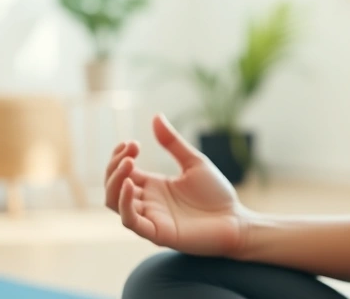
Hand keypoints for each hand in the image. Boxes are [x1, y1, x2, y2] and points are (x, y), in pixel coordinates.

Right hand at [104, 114, 251, 255]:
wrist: (236, 221)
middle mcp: (147, 202)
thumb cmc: (216, 194)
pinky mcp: (157, 233)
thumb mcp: (194, 162)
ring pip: (115, 203)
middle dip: (114, 165)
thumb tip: (156, 116)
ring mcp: (150, 218)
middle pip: (113, 186)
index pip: (123, 171)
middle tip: (130, 151)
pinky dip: (125, 203)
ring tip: (128, 163)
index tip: (133, 143)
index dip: (119, 156)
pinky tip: (132, 184)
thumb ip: (173, 143)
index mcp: (153, 186)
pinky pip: (130, 221)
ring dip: (115, 182)